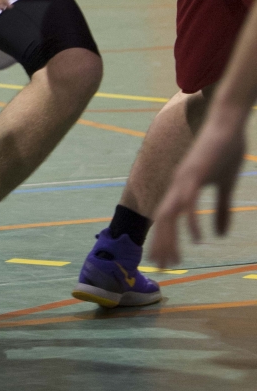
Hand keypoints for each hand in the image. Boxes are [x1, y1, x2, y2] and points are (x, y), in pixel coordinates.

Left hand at [148, 111, 246, 267]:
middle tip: (162, 268)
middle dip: (161, 244)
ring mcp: (185, 178)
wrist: (228, 123)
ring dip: (170, 238)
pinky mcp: (196, 173)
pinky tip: (197, 239)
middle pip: (163, 220)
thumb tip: (219, 235)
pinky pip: (189, 201)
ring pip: (170, 214)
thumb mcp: (225, 185)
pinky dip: (191, 221)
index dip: (163, 239)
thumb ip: (221, 210)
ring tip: (173, 260)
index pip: (166, 218)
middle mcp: (178, 184)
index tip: (163, 260)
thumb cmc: (226, 151)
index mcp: (182, 187)